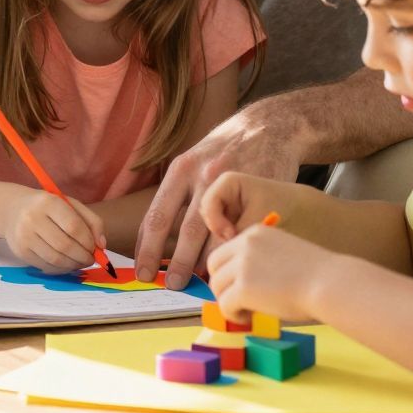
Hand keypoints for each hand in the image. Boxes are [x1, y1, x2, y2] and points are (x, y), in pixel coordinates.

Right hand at [3, 190, 104, 272]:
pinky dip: (61, 269)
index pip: (73, 227)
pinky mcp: (20, 251)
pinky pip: (45, 266)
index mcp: (48, 202)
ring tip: (80, 262)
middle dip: (82, 257)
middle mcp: (32, 218)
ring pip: (55, 259)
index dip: (88, 241)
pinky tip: (66, 264)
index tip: (94, 248)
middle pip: (64, 246)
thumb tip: (102, 245)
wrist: (12, 209)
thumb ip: (92, 221)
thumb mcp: (70, 204)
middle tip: (90, 259)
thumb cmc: (47, 207)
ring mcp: (24, 236)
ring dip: (73, 265)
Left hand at [134, 99, 307, 289]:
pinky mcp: (260, 191)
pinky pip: (244, 229)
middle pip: (185, 231)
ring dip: (207, 261)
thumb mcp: (193, 161)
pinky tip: (230, 261)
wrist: (269, 126)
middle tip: (172, 286)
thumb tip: (154, 240)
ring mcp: (235, 184)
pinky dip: (234, 248)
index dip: (147, 249)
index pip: (156, 216)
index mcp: (181, 170)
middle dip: (176, 264)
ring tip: (201, 281)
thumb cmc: (225, 151)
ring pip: (217, 234)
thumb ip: (178, 195)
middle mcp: (203, 175)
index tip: (143, 273)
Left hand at [204, 224, 334, 324]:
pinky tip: (249, 318)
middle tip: (239, 300)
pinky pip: (224, 304)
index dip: (229, 272)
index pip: (226, 251)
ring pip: (217, 286)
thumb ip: (259, 261)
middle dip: (222, 285)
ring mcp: (242, 265)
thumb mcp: (282, 253)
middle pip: (214, 266)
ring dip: (228, 301)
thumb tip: (237, 282)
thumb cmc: (316, 274)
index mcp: (255, 233)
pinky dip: (232, 315)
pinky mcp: (244, 288)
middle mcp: (245, 244)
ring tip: (247, 311)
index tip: (242, 286)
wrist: (330, 283)